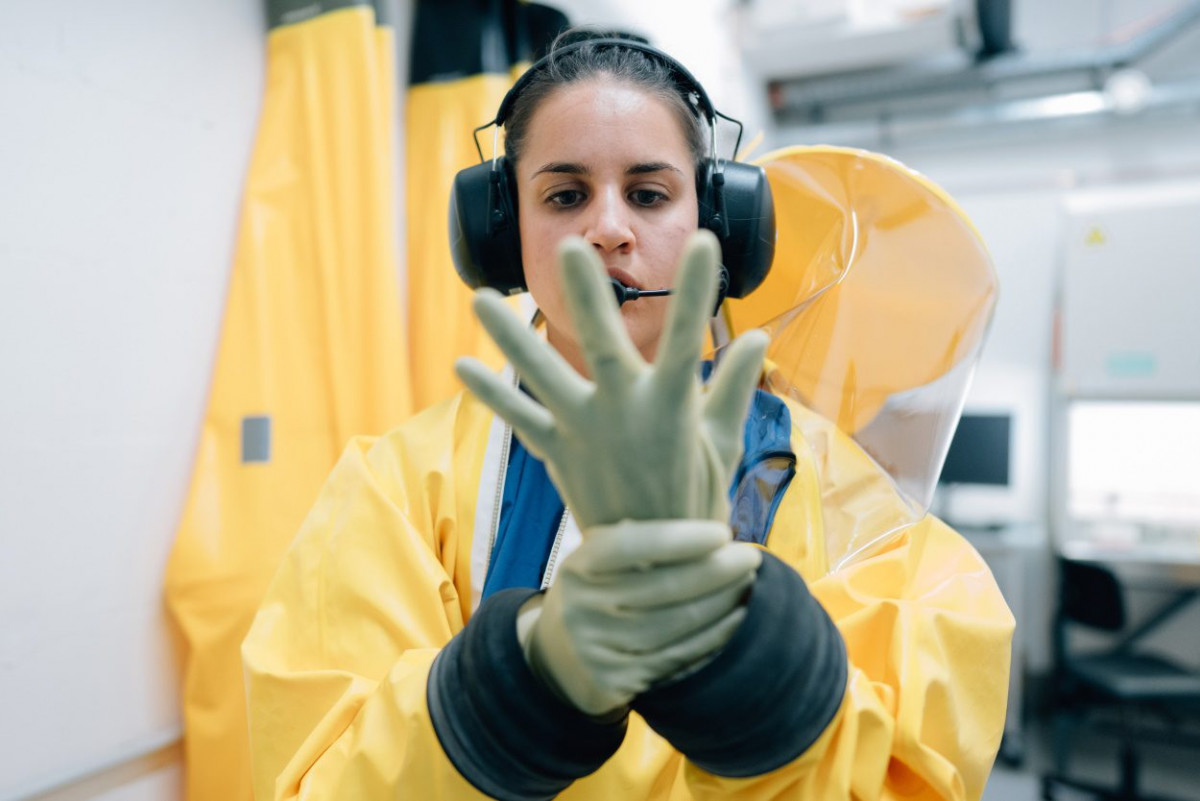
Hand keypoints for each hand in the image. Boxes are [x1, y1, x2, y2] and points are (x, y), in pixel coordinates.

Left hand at [455, 230, 768, 527]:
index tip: (705, 240)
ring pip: (541, 376)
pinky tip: (461, 366)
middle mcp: (622, 413)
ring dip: (510, 337)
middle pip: (601, 344)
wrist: (653, 567)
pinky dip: (491, 397)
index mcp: (670, 406)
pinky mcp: (558, 454)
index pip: (689, 336)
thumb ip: (732, 387)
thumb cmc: (694, 501)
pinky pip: (519, 421)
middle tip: (569, 247)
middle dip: (586, 294)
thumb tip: (758, 339)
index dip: (697, 288)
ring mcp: (583, 433)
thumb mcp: (722, 443)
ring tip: (479, 299)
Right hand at [516, 519, 760, 715]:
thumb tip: (710, 480)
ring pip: (675, 624)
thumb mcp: (602, 557)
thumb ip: (643, 529)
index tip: (722, 533)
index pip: (627, 546)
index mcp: (578, 565)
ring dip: (721, 603)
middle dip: (715, 570)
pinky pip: (677, 657)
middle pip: (661, 587)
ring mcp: (596, 648)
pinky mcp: (615, 681)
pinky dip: (714, 637)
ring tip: (749, 582)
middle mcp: (580, 607)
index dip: (677, 539)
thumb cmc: (602, 588)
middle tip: (751, 556)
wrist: (562, 655)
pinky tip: (738, 617)